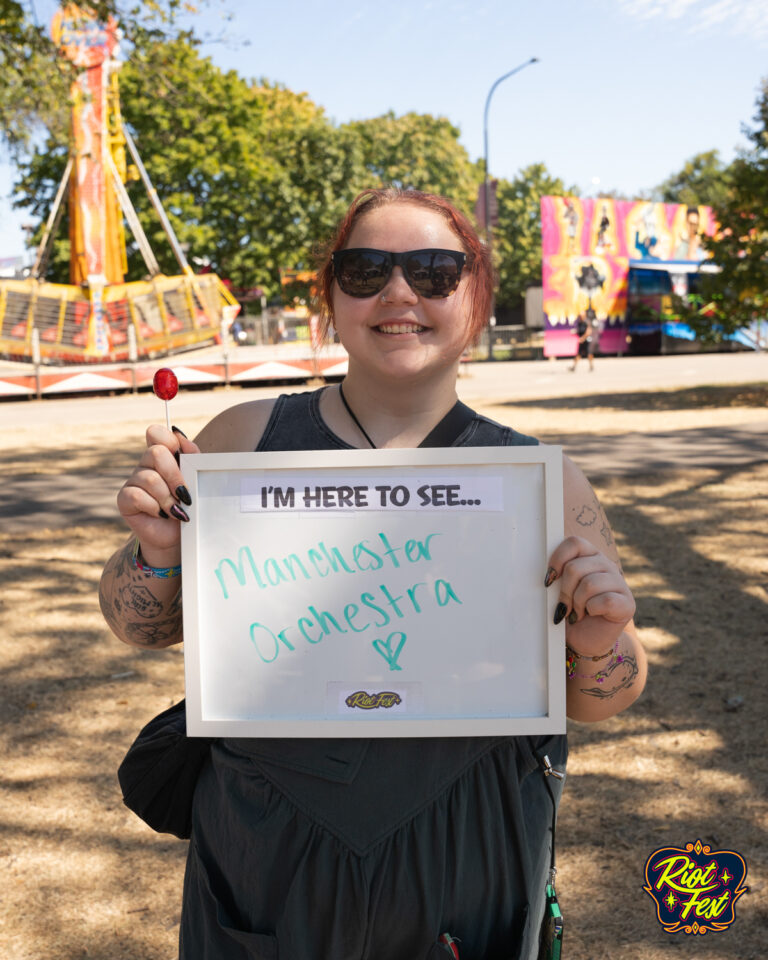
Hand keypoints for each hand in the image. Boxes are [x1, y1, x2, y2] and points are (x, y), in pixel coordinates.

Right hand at [116, 425, 199, 563]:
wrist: (178, 535)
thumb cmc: (187, 505)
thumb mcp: (195, 479)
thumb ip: (191, 456)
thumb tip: (179, 435)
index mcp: (162, 455)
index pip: (156, 433)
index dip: (168, 440)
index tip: (180, 457)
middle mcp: (145, 464)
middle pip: (155, 453)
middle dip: (175, 476)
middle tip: (185, 494)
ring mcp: (133, 480)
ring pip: (150, 478)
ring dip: (168, 498)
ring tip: (176, 511)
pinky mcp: (124, 499)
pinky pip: (138, 496)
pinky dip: (155, 507)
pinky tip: (161, 514)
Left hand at [546, 535, 635, 656]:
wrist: (585, 641)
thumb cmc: (569, 612)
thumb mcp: (558, 591)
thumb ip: (556, 576)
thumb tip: (546, 574)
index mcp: (590, 556)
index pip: (575, 542)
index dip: (558, 559)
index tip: (548, 580)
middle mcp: (606, 565)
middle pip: (576, 567)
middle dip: (564, 591)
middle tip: (564, 606)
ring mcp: (620, 583)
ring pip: (589, 584)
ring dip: (577, 603)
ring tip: (576, 612)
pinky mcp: (628, 603)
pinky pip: (604, 601)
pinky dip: (591, 610)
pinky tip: (590, 615)